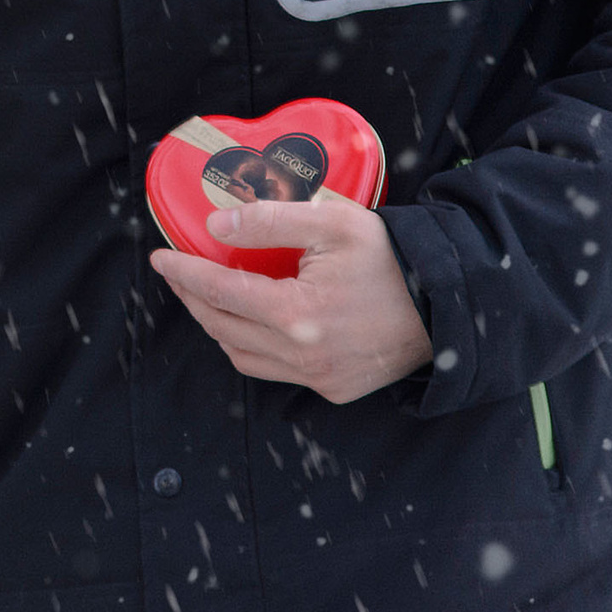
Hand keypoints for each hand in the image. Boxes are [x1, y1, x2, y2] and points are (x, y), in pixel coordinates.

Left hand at [149, 202, 432, 404]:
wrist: (450, 301)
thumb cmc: (392, 257)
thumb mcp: (330, 222)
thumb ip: (268, 221)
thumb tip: (215, 228)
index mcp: (297, 315)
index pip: (219, 292)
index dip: (184, 274)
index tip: (161, 259)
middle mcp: (303, 356)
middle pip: (224, 328)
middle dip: (194, 300)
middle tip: (179, 275)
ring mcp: (320, 379)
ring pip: (244, 357)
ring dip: (219, 327)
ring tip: (208, 297)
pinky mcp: (336, 389)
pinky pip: (277, 372)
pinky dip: (253, 348)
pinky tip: (253, 323)